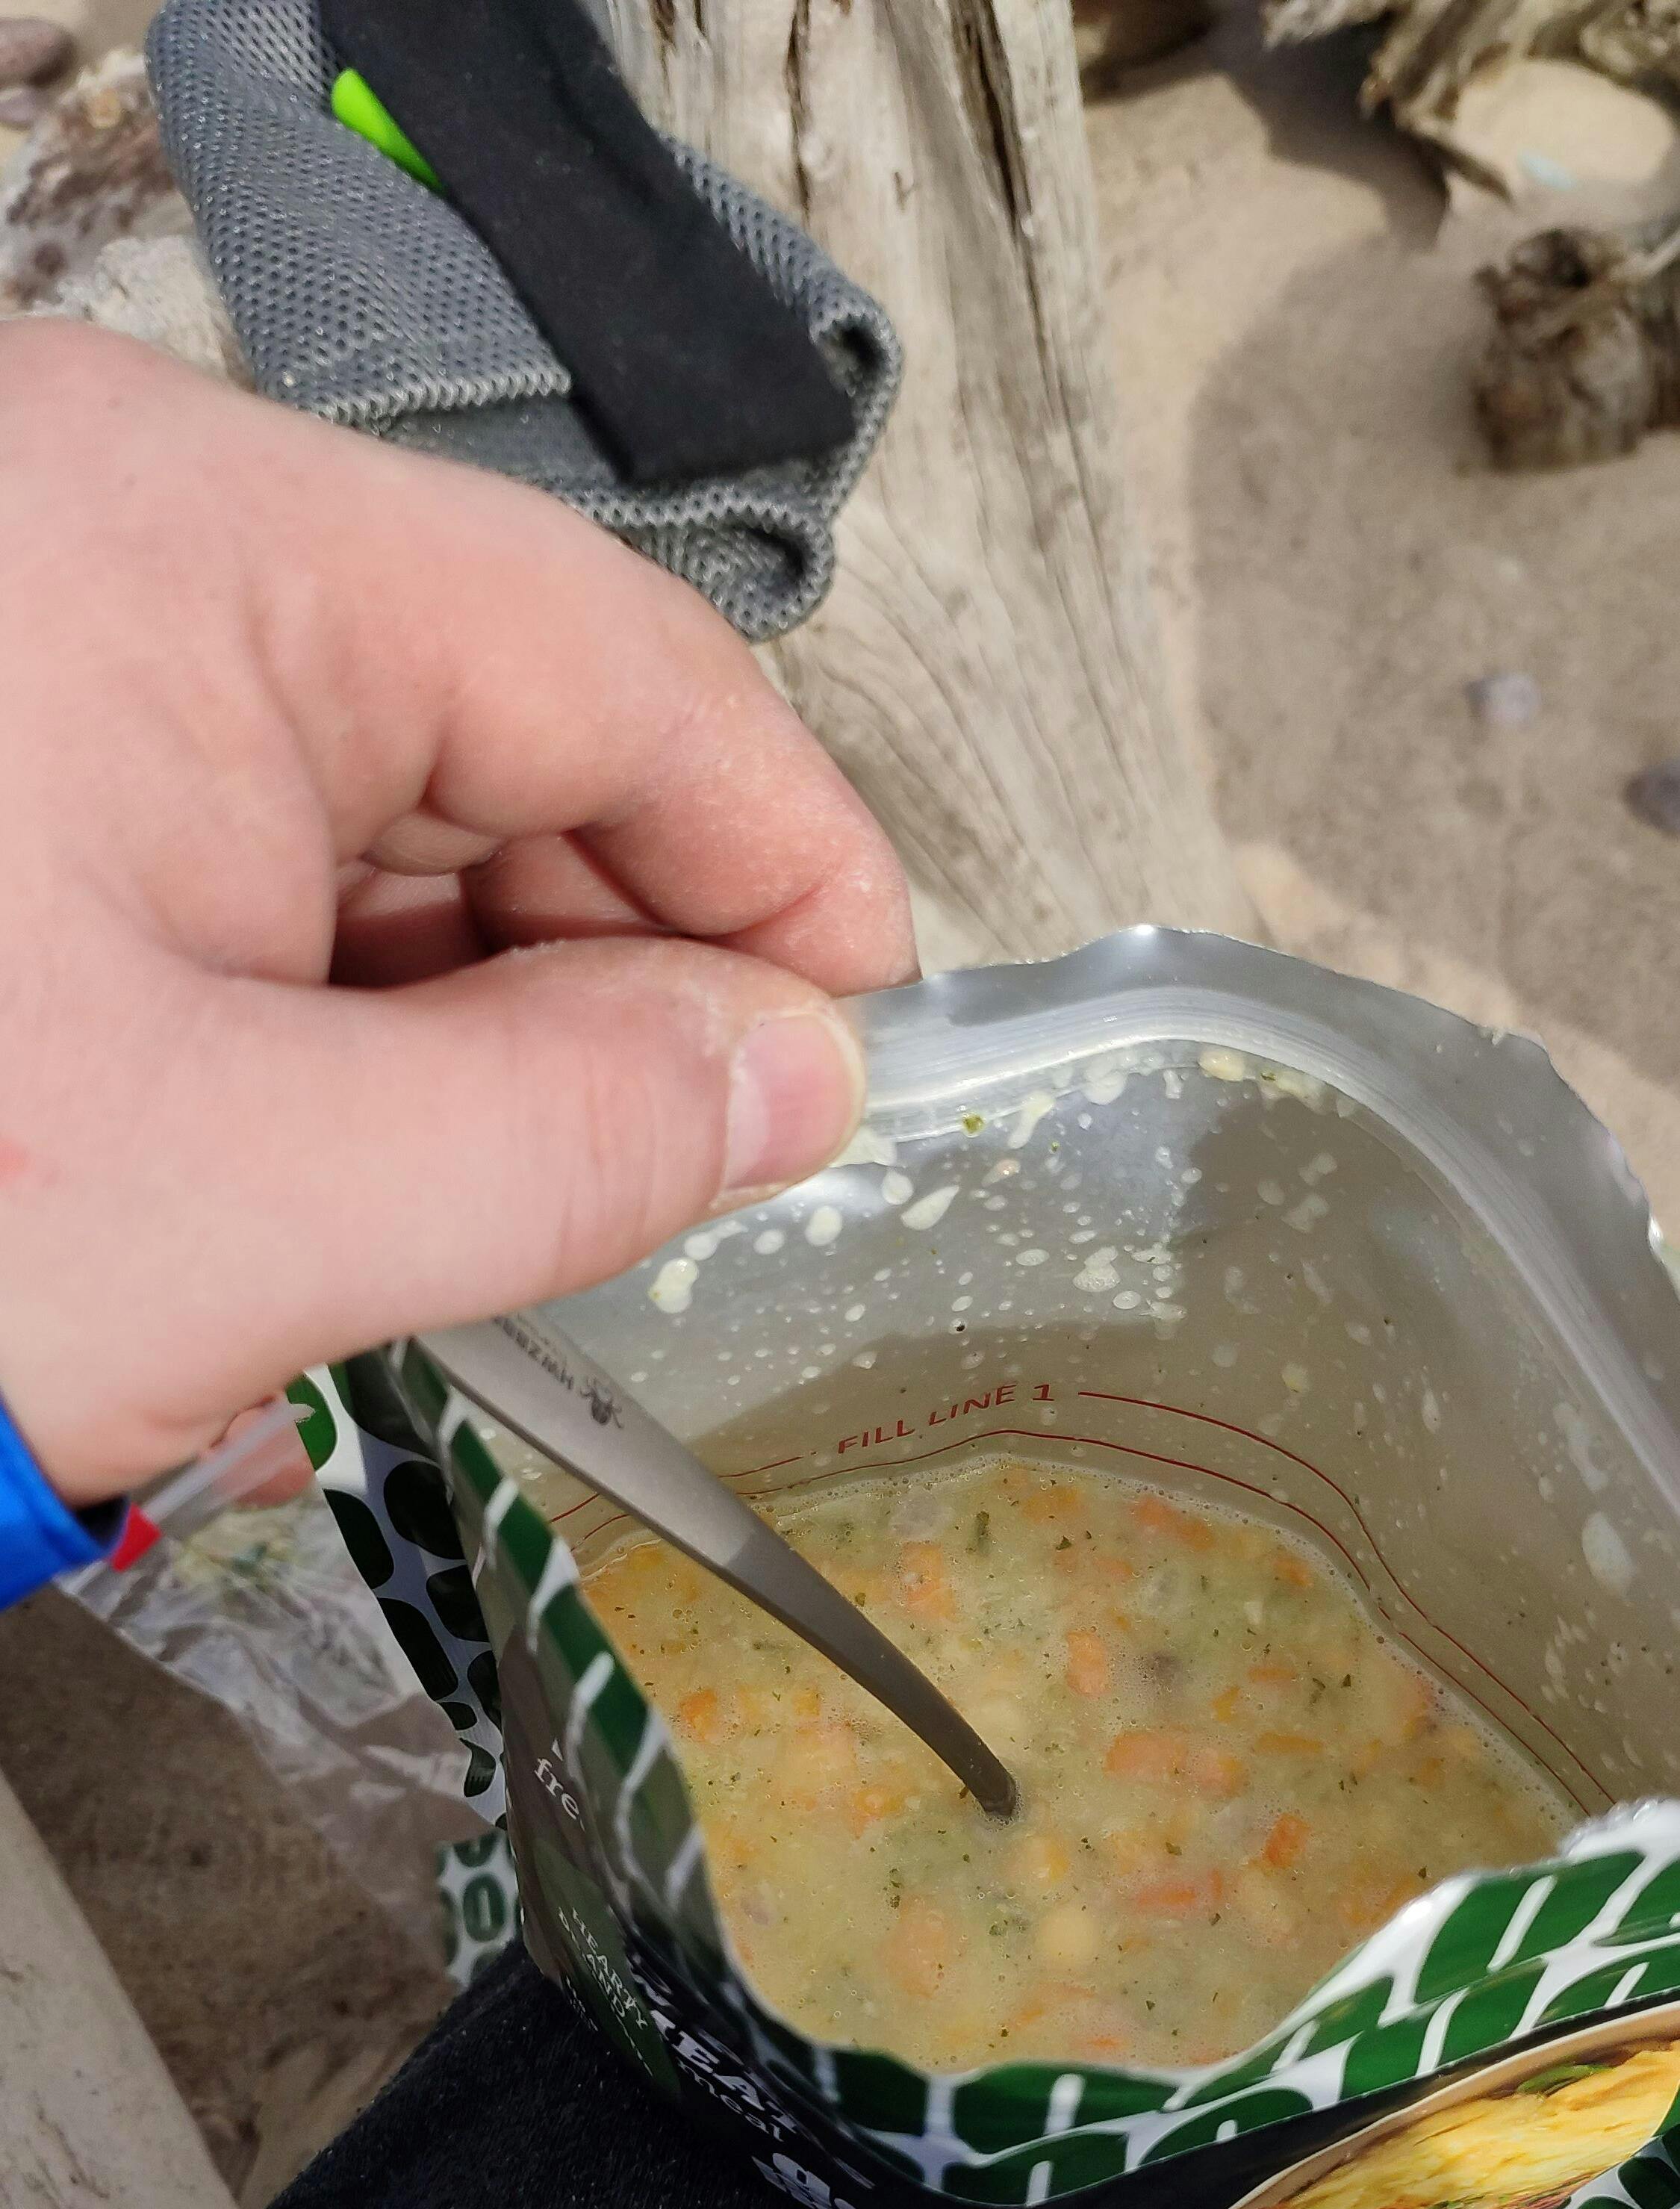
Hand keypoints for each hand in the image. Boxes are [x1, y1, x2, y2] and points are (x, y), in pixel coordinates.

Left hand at [0, 324, 912, 1506]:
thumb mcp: (237, 1202)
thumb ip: (569, 1135)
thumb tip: (792, 1077)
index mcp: (164, 552)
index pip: (603, 654)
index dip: (778, 849)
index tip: (863, 1016)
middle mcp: (87, 547)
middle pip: (483, 730)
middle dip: (596, 973)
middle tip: (680, 1166)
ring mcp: (25, 657)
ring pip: (355, 825)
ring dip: (439, 1038)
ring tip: (440, 1227)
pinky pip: (223, 876)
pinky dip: (304, 1040)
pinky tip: (307, 1187)